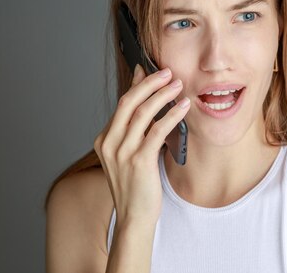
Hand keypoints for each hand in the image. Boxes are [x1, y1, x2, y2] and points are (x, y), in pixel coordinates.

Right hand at [93, 64, 189, 225]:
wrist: (134, 218)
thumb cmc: (135, 187)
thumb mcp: (129, 155)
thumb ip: (135, 131)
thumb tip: (149, 105)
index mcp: (104, 140)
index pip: (121, 103)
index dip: (136, 83)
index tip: (148, 68)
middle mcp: (109, 143)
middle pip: (128, 102)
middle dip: (149, 83)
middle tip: (167, 72)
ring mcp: (122, 152)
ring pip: (142, 113)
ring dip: (163, 95)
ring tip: (178, 85)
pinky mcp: (139, 161)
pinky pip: (156, 131)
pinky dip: (171, 116)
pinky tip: (183, 108)